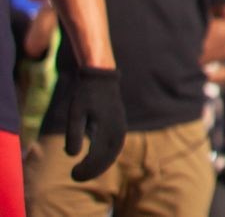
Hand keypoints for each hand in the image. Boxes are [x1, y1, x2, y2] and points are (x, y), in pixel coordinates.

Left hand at [61, 67, 125, 181]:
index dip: (86, 168)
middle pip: (108, 158)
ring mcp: (121, 128)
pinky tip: (95, 162)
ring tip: (84, 172)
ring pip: (113, 154)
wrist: (102, 78)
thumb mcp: (75, 113)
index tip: (73, 173)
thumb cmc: (86, 95)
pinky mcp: (120, 127)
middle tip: (75, 176)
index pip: (98, 156)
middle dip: (93, 170)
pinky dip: (106, 158)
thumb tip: (73, 155)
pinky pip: (115, 148)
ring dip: (100, 166)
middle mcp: (118, 130)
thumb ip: (74, 133)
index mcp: (107, 127)